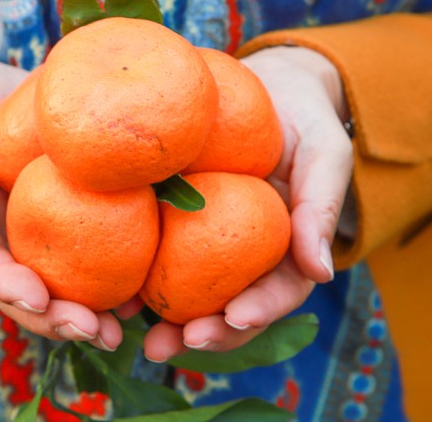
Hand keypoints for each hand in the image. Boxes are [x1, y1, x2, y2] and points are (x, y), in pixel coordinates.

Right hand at [0, 56, 122, 350]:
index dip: (11, 288)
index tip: (38, 300)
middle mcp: (3, 247)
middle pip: (28, 294)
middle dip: (59, 319)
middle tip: (96, 332)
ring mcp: (36, 238)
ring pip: (63, 285)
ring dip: (92, 312)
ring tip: (123, 328)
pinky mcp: (70, 219)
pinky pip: (95, 248)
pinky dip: (119, 272)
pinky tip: (145, 285)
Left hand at [143, 45, 352, 360]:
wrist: (268, 87)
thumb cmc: (304, 120)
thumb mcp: (323, 154)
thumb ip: (320, 207)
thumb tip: (322, 273)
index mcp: (287, 252)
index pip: (277, 292)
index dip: (257, 311)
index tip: (235, 317)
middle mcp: (245, 257)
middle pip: (227, 308)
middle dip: (201, 334)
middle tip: (169, 345)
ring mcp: (207, 243)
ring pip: (187, 292)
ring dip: (161, 319)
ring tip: (129, 332)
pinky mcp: (175, 221)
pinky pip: (156, 250)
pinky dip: (135, 274)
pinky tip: (108, 289)